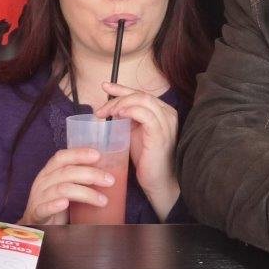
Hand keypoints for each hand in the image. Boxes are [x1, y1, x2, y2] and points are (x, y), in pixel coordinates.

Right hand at [18, 147, 116, 226]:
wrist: (37, 227)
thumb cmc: (56, 204)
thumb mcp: (66, 188)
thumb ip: (80, 179)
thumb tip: (109, 174)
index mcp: (49, 172)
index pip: (62, 157)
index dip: (79, 154)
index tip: (98, 155)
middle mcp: (42, 182)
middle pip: (66, 172)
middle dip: (91, 174)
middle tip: (110, 180)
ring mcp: (38, 198)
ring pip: (62, 189)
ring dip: (85, 193)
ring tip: (103, 200)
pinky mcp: (36, 214)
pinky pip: (44, 208)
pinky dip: (54, 205)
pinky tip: (65, 203)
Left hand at [98, 82, 179, 218]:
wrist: (158, 181)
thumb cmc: (147, 159)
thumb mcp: (136, 133)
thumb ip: (129, 120)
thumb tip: (112, 109)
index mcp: (163, 111)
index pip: (141, 93)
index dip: (122, 88)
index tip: (105, 86)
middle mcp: (168, 113)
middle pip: (140, 94)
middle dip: (117, 98)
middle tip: (100, 110)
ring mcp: (166, 121)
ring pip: (141, 100)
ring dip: (120, 104)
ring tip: (106, 113)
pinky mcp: (160, 132)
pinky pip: (144, 113)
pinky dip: (129, 111)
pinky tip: (118, 115)